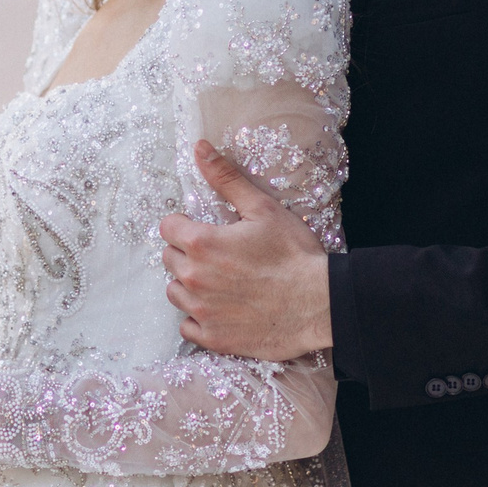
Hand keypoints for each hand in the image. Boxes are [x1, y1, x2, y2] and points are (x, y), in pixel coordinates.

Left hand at [161, 140, 331, 361]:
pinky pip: (188, 327)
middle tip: (219, 256)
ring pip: (175, 293)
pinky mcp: (214, 338)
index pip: (167, 228)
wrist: (320, 303)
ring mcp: (202, 311)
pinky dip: (199, 318)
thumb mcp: (263, 208)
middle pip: (170, 259)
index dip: (184, 225)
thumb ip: (226, 179)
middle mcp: (194, 278)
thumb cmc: (294, 255)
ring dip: (190, 285)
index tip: (204, 230)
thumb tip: (200, 149)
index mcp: (202, 244)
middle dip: (188, 254)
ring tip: (220, 282)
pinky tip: (221, 309)